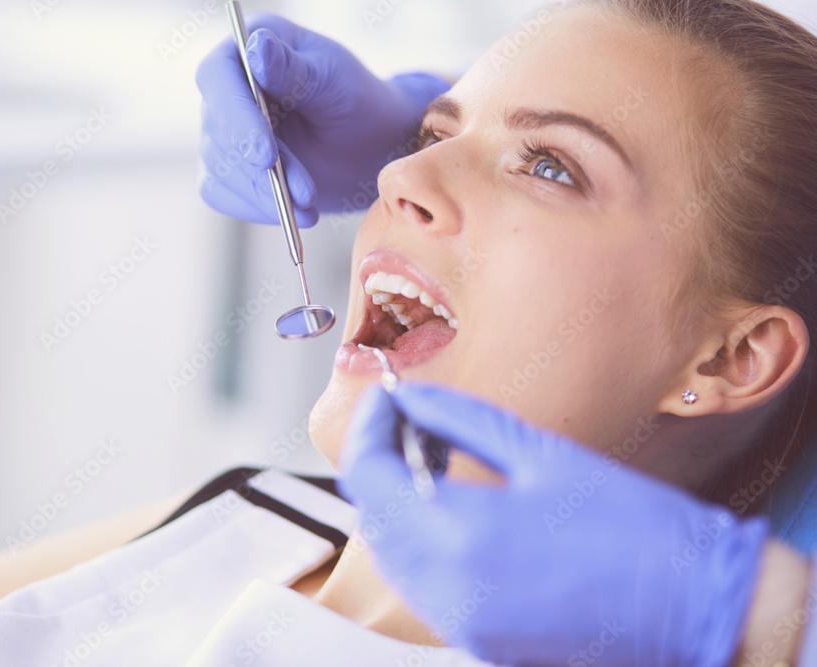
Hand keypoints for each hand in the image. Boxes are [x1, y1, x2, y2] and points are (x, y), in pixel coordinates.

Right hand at [196, 12, 449, 226]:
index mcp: (251, 46)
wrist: (371, 149)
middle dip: (261, 169)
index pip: (218, 77)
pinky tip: (295, 212)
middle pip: (217, 129)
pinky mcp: (227, 167)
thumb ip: (295, 70)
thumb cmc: (360, 103)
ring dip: (266, 194)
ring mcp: (223, 128)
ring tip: (310, 203)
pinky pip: (223, 194)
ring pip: (220, 168)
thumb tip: (256, 48)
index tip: (265, 155)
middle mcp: (228, 86)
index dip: (236, 117)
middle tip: (306, 192)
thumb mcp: (336, 82)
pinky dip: (258, 209)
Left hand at [338, 383, 768, 666]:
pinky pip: (420, 586)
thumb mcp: (541, 453)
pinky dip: (418, 542)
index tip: (386, 398)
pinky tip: (451, 508)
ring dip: (395, 502)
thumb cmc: (635, 529)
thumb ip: (460, 420)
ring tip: (430, 457)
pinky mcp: (478, 640)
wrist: (698, 606)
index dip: (368, 426)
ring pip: (390, 555)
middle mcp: (447, 588)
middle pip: (371, 515)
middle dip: (378, 460)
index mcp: (460, 533)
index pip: (367, 474)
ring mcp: (460, 622)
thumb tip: (410, 398)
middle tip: (406, 420)